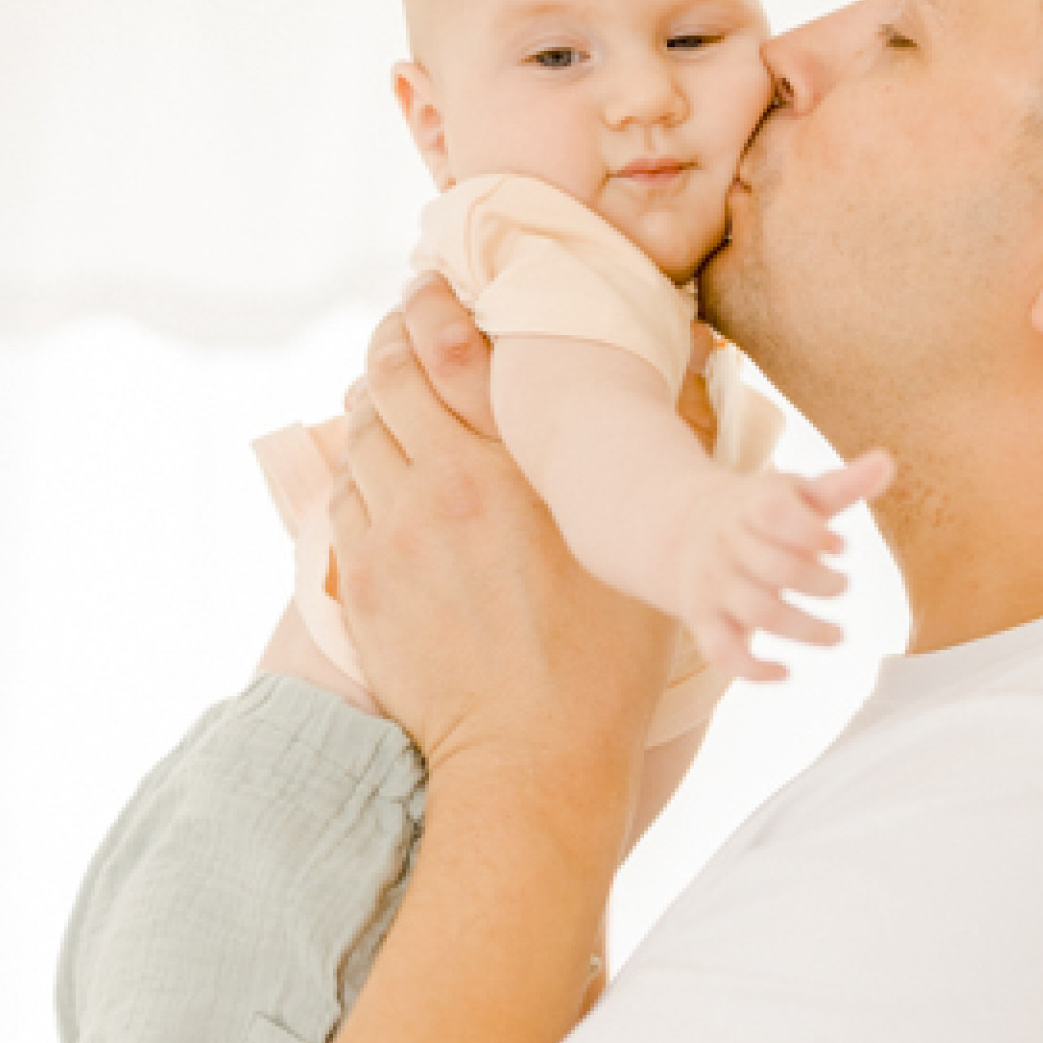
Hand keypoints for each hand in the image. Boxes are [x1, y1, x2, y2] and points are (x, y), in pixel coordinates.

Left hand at [333, 278, 675, 800]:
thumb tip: (699, 368)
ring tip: (388, 396)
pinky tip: (376, 470)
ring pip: (359, 435)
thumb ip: (664, 450)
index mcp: (517, 469)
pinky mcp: (361, 582)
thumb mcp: (643, 549)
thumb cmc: (604, 662)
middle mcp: (445, 486)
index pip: (453, 347)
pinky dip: (356, 470)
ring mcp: (394, 534)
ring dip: (370, 405)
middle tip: (402, 331)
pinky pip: (343, 498)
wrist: (530, 758)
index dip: (433, 303)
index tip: (431, 284)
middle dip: (391, 343)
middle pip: (389, 377)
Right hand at [677, 454, 894, 683]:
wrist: (680, 529)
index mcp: (752, 506)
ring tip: (838, 634)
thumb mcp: (795, 492)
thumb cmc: (758, 512)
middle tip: (844, 585)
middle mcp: (728, 545)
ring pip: (759, 614)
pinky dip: (752, 670)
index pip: (776, 514)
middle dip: (820, 582)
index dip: (812, 532)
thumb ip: (842, 485)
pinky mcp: (703, 620)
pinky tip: (785, 672)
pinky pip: (721, 652)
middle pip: (776, 570)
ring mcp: (714, 585)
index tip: (841, 545)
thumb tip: (888, 462)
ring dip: (805, 629)